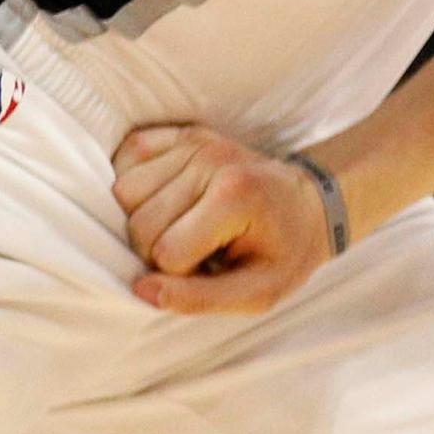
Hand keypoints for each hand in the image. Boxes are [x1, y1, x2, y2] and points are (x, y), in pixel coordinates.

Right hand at [111, 124, 333, 314]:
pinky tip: (165, 201)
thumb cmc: (284, 252)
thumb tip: (140, 289)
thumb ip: (200, 299)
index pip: (166, 254)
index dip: (181, 275)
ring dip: (142, 219)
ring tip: (181, 227)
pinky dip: (133, 184)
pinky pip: (127, 156)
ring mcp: (196, 142)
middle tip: (195, 252)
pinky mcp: (183, 134)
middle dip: (155, 252)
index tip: (212, 269)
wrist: (309, 204)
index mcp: (234, 196)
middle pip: (138, 223)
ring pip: (123, 192)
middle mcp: (211, 160)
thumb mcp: (260, 293)